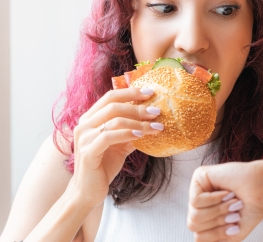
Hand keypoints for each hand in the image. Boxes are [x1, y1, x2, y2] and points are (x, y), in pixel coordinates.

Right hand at [68, 87, 161, 207]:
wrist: (88, 191)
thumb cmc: (103, 166)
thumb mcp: (120, 144)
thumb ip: (130, 131)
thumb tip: (152, 120)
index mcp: (90, 119)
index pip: (110, 97)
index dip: (131, 92)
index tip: (150, 92)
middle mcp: (84, 125)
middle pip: (113, 105)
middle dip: (138, 107)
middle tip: (157, 111)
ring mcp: (84, 138)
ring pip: (114, 120)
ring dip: (138, 122)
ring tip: (156, 126)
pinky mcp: (88, 152)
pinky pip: (109, 137)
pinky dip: (127, 133)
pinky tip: (141, 135)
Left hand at [188, 161, 262, 241]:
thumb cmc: (252, 207)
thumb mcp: (233, 234)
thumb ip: (216, 241)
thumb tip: (198, 241)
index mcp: (206, 217)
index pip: (198, 236)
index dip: (217, 234)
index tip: (235, 225)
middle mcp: (200, 204)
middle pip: (193, 225)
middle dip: (218, 222)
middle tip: (234, 213)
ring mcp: (197, 190)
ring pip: (194, 214)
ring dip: (218, 211)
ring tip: (232, 202)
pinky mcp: (198, 177)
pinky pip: (196, 200)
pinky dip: (214, 199)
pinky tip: (227, 193)